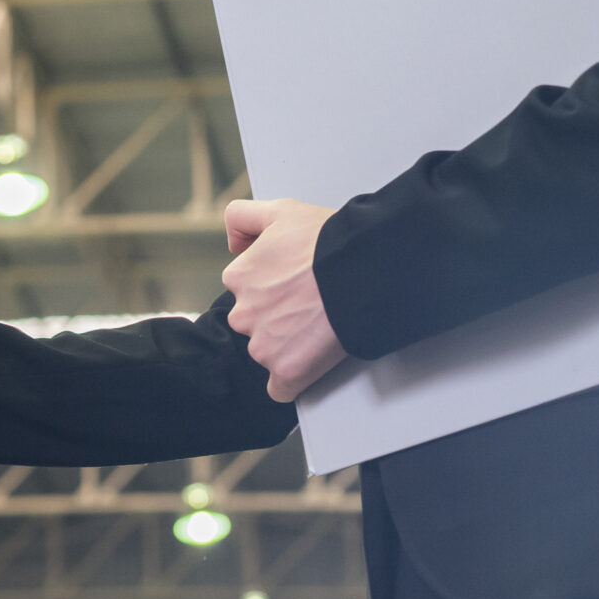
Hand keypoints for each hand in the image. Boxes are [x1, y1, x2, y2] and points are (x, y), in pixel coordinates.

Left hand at [221, 199, 349, 402]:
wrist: (364, 268)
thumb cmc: (329, 240)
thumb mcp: (280, 210)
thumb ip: (242, 217)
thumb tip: (233, 244)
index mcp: (238, 278)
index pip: (245, 291)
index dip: (272, 288)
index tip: (295, 285)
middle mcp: (244, 314)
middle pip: (254, 323)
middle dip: (276, 317)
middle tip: (309, 306)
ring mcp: (264, 346)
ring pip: (267, 352)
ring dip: (287, 346)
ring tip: (319, 327)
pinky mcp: (287, 371)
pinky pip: (280, 388)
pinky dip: (293, 380)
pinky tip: (309, 363)